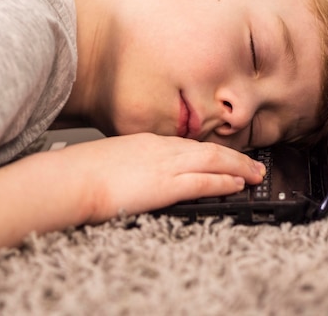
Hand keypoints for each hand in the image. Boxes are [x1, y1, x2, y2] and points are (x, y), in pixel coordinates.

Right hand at [52, 133, 265, 223]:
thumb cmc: (80, 171)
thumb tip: (128, 174)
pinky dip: (223, 182)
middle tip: (252, 164)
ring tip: (255, 175)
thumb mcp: (106, 160)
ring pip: (212, 162)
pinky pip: (203, 181)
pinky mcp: (166, 185)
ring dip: (237, 168)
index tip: (222, 156)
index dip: (209, 151)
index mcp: (144, 142)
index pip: (186, 145)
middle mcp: (159, 149)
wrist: (72, 177)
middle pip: (206, 149)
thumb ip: (125, 164)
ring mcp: (164, 165)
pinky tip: (237, 185)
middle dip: (233, 157)